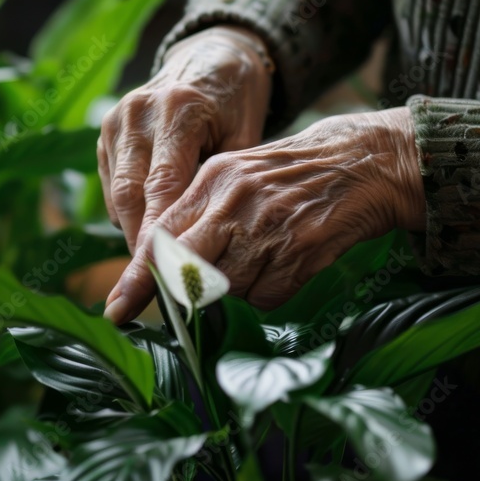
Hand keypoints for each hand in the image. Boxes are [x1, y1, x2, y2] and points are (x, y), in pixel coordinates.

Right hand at [98, 24, 272, 260]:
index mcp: (178, 110)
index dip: (159, 236)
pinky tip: (147, 235)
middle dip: (140, 245)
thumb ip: (222, 183)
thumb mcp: (244, 137)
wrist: (212, 56)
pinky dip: (127, 212)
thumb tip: (209, 244)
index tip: (164, 277)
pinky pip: (112, 183)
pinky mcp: (106, 129)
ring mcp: (117, 118)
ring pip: (117, 193)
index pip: (162, 186)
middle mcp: (138, 112)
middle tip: (153, 288)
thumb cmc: (237, 100)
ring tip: (153, 272)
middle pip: (131, 195)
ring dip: (132, 232)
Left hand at [104, 107, 425, 321]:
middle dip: (170, 299)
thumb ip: (202, 213)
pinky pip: (267, 296)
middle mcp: (236, 200)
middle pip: (187, 269)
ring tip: (266, 258)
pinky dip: (273, 291)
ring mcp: (268, 225)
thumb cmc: (292, 175)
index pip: (163, 235)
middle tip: (157, 318)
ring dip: (241, 288)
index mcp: (214, 179)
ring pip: (230, 289)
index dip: (137, 277)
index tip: (116, 309)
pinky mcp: (300, 247)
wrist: (362, 161)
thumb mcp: (239, 175)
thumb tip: (163, 263)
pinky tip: (289, 264)